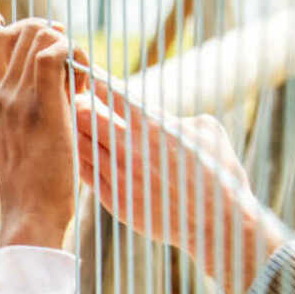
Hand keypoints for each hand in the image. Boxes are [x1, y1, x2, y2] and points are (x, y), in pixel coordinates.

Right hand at [0, 18, 88, 248]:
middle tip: (70, 64)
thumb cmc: (31, 184)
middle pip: (19, 31)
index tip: (53, 57)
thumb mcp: (15, 140)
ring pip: (38, 37)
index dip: (30, 36)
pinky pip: (52, 56)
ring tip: (78, 76)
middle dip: (50, 35)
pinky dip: (71, 53)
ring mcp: (18, 100)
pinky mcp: (44, 109)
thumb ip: (22, 110)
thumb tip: (48, 88)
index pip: (1, 40)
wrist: (30, 215)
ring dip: (65, 45)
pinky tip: (82, 78)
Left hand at [74, 77, 282, 293]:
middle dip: (77, 106)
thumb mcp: (207, 131)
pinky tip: (83, 154)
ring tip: (76, 126)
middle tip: (75, 100)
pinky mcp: (114, 201)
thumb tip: (160, 115)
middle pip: (84, 118)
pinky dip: (83, 160)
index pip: (113, 95)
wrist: (218, 224)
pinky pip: (86, 174)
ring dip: (76, 134)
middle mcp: (131, 151)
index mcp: (154, 127)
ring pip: (80, 147)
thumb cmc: (219, 173)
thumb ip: (175, 117)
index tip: (83, 70)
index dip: (94, 80)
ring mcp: (120, 177)